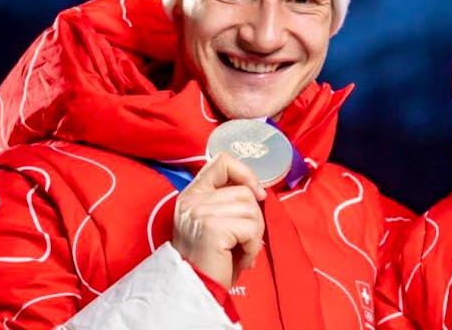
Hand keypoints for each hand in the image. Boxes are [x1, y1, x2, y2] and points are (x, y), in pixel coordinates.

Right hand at [172, 152, 266, 287]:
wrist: (196, 290)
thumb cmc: (210, 260)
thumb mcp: (215, 222)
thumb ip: (229, 201)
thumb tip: (259, 190)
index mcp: (192, 194)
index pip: (222, 162)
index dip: (245, 173)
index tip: (256, 193)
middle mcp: (192, 200)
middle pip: (245, 191)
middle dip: (254, 218)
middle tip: (243, 240)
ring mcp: (200, 212)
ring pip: (251, 209)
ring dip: (254, 234)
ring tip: (239, 250)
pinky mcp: (212, 228)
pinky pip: (251, 229)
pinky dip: (252, 247)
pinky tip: (241, 258)